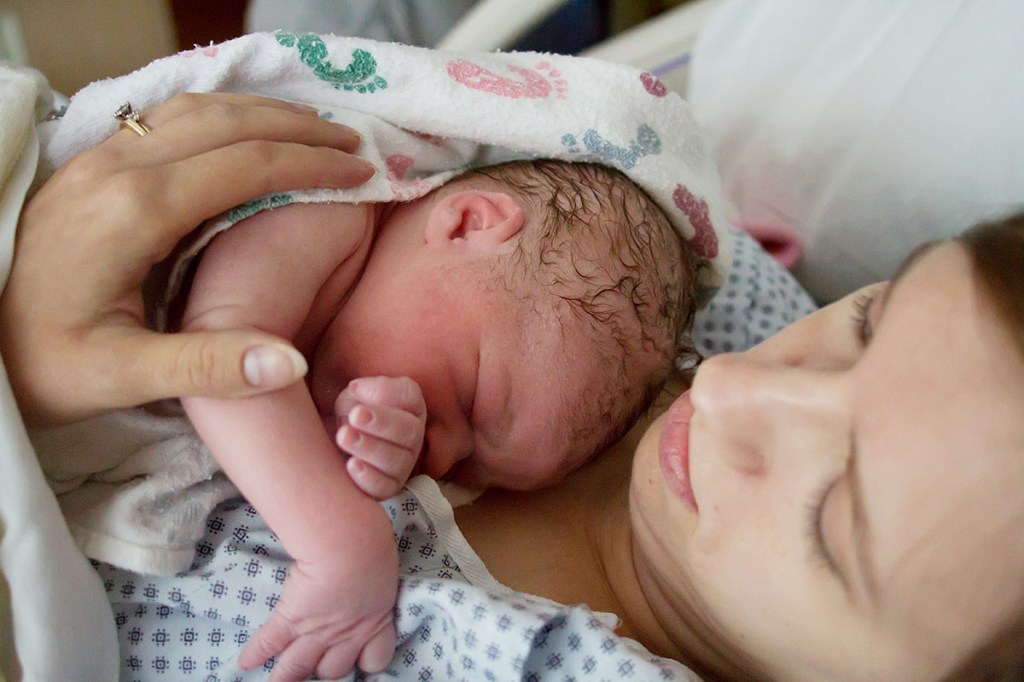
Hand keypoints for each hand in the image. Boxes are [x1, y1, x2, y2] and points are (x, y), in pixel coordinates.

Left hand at [0, 93, 374, 425]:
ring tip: (313, 126)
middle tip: (354, 141)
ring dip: (262, 112)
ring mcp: (100, 160)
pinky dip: (224, 116)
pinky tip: (243, 130)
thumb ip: (207, 366)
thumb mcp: (119, 377)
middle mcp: (119, 169)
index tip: (362, 171)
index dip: (312, 162)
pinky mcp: (90, 167)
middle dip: (299, 126)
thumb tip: (292, 363)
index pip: (246, 164)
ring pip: (196, 109)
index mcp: (136, 211)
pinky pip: (168, 118)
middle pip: (228, 121)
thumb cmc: (40, 363)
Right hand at [239, 513, 397, 680]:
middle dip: (326, 669)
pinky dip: (255, 653)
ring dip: (285, 676)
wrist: (349, 545)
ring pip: (298, 666)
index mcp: (375, 622)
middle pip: (334, 670)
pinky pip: (270, 642)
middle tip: (319, 664)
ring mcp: (316, 630)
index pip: (375, 660)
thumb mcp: (386, 569)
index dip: (367, 661)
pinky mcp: (291, 618)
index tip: (362, 657)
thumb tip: (381, 566)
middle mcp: (345, 634)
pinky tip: (245, 662)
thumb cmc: (374, 548)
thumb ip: (380, 581)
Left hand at [335, 376, 425, 498]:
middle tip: (354, 415)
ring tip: (344, 436)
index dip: (385, 393)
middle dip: (381, 423)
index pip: (408, 396)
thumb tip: (359, 391)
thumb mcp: (355, 394)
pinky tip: (351, 464)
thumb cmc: (352, 412)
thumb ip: (365, 389)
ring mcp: (403, 464)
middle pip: (408, 431)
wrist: (339, 440)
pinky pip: (384, 487)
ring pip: (396, 460)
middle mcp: (412, 436)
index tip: (354, 389)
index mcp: (409, 406)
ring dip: (369, 447)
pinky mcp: (387, 487)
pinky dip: (368, 477)